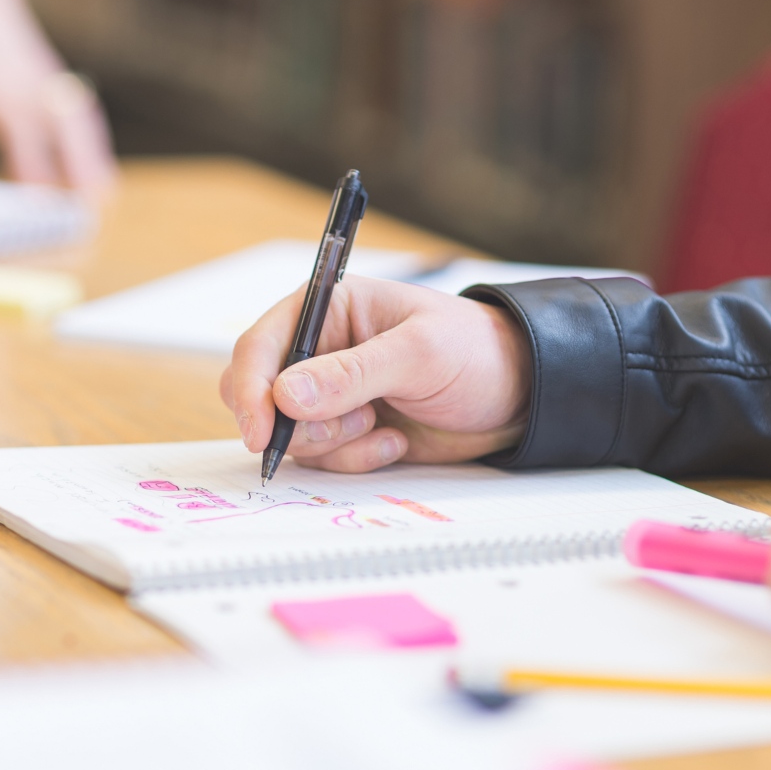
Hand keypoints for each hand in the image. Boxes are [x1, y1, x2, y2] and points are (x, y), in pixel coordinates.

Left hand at [0, 0, 116, 196]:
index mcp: (2, 92)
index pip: (26, 143)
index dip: (34, 176)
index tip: (41, 206)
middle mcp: (35, 89)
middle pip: (68, 137)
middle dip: (80, 174)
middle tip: (88, 212)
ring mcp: (51, 84)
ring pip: (82, 126)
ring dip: (94, 160)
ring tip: (103, 197)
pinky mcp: (58, 82)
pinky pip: (84, 116)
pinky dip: (94, 143)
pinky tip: (98, 168)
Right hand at [220, 276, 531, 472]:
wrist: (520, 397)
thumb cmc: (476, 352)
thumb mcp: (418, 353)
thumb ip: (351, 374)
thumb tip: (285, 394)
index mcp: (328, 311)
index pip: (261, 345)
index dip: (250, 388)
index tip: (262, 428)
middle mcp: (320, 352)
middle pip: (262, 396)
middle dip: (299, 424)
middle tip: (351, 426)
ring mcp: (331, 396)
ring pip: (292, 434)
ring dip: (336, 443)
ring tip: (384, 426)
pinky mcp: (347, 432)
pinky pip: (323, 458)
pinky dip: (356, 458)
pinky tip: (394, 441)